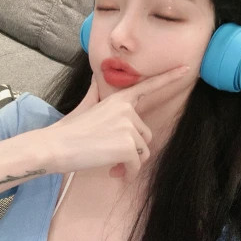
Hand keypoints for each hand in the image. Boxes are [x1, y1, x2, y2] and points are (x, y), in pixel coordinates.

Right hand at [40, 65, 189, 182]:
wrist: (54, 146)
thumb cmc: (69, 129)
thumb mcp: (85, 107)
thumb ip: (95, 94)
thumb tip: (93, 78)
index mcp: (119, 100)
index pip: (148, 86)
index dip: (169, 76)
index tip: (186, 67)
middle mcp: (127, 110)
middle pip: (145, 136)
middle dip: (132, 150)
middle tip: (112, 156)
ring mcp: (129, 127)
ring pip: (143, 152)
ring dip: (129, 163)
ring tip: (110, 164)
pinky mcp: (128, 146)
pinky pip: (137, 165)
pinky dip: (127, 173)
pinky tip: (113, 172)